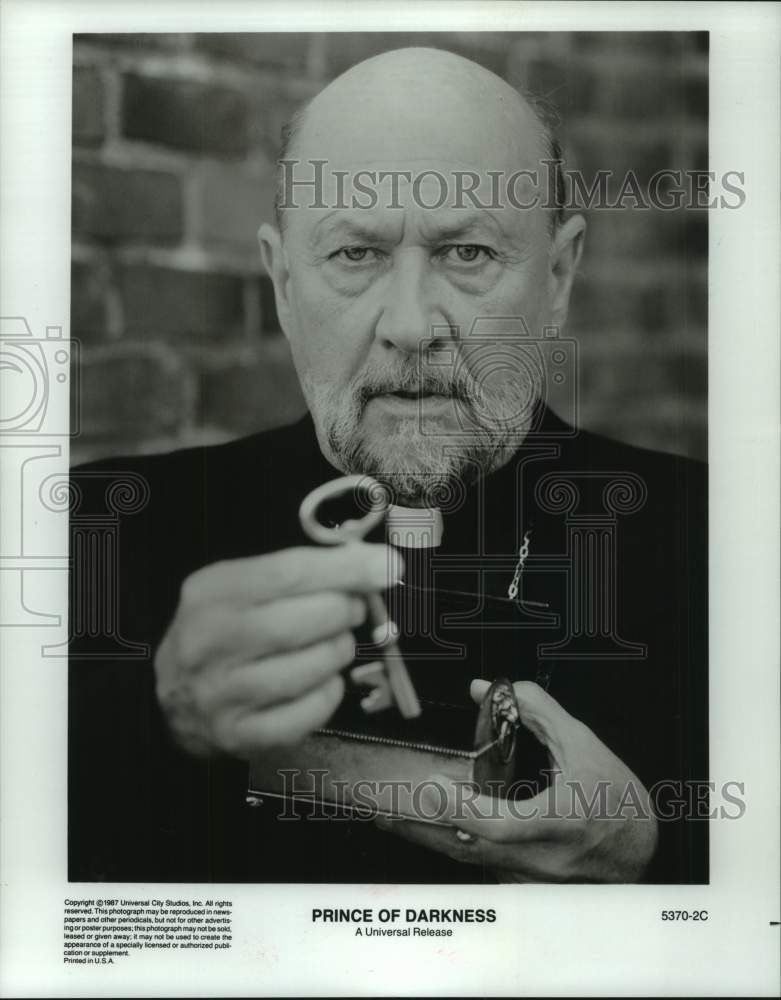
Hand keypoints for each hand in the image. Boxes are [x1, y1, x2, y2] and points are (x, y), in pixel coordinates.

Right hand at [154, 543, 402, 756]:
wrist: (169, 697)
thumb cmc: (220, 631)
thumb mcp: (241, 586)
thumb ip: (299, 573)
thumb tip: (375, 565)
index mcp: (212, 593)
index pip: (290, 573)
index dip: (347, 569)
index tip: (388, 566)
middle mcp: (210, 643)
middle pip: (304, 621)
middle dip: (344, 611)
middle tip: (351, 608)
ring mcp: (222, 694)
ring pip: (312, 668)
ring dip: (338, 652)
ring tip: (331, 644)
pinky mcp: (240, 735)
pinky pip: (310, 712)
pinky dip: (329, 693)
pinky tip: (321, 680)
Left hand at [376, 679, 657, 881]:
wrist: (638, 849)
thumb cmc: (614, 797)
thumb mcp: (582, 744)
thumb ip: (537, 712)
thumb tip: (487, 690)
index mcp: (561, 822)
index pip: (504, 826)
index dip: (464, 810)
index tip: (432, 787)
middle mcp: (542, 859)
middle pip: (469, 847)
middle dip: (421, 827)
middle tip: (381, 806)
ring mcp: (530, 878)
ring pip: (467, 860)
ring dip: (427, 838)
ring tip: (388, 815)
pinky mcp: (521, 884)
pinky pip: (476, 865)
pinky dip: (447, 845)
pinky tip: (422, 829)